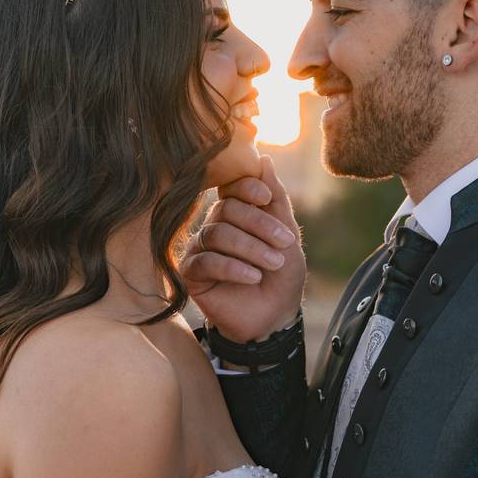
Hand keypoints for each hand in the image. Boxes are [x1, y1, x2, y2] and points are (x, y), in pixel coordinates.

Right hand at [181, 155, 305, 342]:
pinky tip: (253, 277)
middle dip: (259, 225)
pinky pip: (205, 261)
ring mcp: (200, 248)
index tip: (267, 198)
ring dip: (251, 248)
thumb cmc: (282, 274)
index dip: (247, 187)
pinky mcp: (191, 273)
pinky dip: (232, 267)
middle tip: (284, 243)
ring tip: (272, 264)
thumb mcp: (287, 234)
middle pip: (226, 209)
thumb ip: (276, 198)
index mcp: (236, 212)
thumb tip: (264, 160)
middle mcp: (215, 225)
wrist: (274, 317)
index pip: (232, 186)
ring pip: (217, 234)